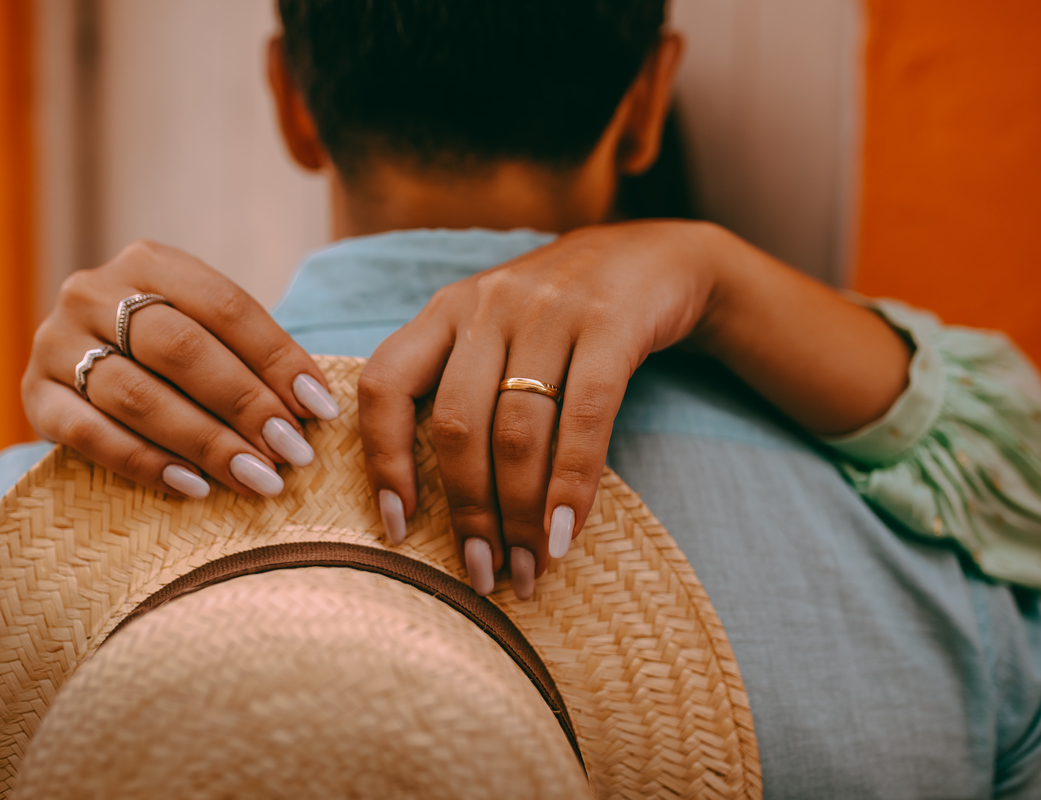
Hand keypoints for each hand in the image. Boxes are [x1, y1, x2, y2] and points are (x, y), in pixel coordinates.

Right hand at [23, 240, 339, 497]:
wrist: (84, 364)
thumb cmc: (171, 351)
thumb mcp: (207, 330)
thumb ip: (252, 356)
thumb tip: (313, 409)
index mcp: (150, 262)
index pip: (226, 307)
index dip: (279, 359)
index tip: (320, 409)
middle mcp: (93, 292)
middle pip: (180, 349)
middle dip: (245, 403)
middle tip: (292, 450)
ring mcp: (56, 343)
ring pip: (136, 395)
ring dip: (205, 441)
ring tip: (257, 477)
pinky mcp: (35, 397)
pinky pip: (91, 435)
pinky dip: (147, 463)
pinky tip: (195, 486)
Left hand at [357, 221, 725, 598]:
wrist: (657, 256)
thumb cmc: (564, 316)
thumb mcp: (498, 333)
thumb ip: (462, 386)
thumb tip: (441, 499)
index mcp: (446, 310)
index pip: (386, 384)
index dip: (382, 460)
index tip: (396, 528)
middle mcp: (487, 305)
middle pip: (456, 424)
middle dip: (468, 510)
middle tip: (481, 572)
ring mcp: (549, 309)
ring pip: (517, 428)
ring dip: (520, 512)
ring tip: (528, 568)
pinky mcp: (610, 322)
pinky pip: (585, 415)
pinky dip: (572, 483)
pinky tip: (566, 534)